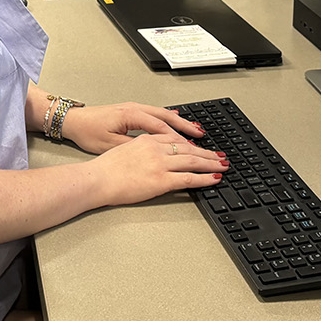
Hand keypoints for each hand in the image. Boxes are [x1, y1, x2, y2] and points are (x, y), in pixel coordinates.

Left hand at [59, 101, 206, 154]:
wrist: (73, 120)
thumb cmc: (88, 132)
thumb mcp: (110, 144)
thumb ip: (133, 147)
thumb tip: (154, 153)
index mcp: (131, 115)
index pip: (161, 127)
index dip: (179, 139)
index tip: (193, 147)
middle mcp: (135, 109)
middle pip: (167, 117)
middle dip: (186, 128)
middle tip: (203, 136)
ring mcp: (134, 109)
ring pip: (163, 115)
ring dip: (180, 123)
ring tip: (196, 131)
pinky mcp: (131, 112)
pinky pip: (155, 115)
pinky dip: (168, 121)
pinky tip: (177, 124)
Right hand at [87, 132, 228, 207]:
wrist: (97, 179)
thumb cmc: (105, 169)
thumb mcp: (123, 149)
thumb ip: (141, 149)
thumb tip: (152, 155)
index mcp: (146, 139)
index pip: (175, 139)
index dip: (191, 143)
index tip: (200, 147)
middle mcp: (156, 148)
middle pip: (188, 148)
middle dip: (207, 152)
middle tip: (220, 155)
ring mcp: (160, 164)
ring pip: (193, 161)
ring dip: (211, 163)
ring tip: (222, 165)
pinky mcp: (161, 181)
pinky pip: (189, 178)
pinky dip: (204, 178)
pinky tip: (214, 178)